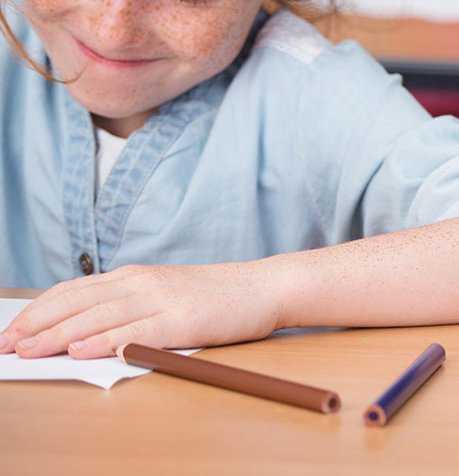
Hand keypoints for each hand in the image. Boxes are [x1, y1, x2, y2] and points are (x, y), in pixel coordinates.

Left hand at [0, 262, 283, 359]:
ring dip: (57, 336)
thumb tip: (78, 333)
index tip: (10, 332)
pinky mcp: (181, 319)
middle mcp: (141, 282)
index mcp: (133, 275)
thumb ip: (126, 306)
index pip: (72, 291)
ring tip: (28, 350)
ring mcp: (161, 299)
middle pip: (76, 303)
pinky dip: (103, 341)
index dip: (36, 311)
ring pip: (97, 317)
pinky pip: (134, 331)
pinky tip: (80, 350)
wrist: (265, 287)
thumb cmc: (214, 297)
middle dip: (36, 326)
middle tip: (6, 345)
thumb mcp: (163, 293)